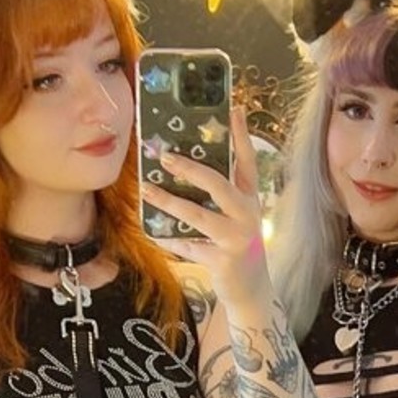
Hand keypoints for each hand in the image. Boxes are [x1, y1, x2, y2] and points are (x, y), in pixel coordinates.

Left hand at [140, 107, 270, 308]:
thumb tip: (182, 168)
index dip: (241, 135)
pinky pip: (189, 246)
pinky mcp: (222, 261)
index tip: (234, 108)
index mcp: (250, 198)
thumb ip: (220, 195)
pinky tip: (153, 231)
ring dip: (169, 202)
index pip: (248, 161)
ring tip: (147, 189)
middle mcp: (247, 215)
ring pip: (198, 216)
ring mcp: (236, 239)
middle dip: (191, 169)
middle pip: (219, 184)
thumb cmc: (236, 245)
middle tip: (166, 156)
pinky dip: (170, 239)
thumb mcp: (237, 217)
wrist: (251, 289)